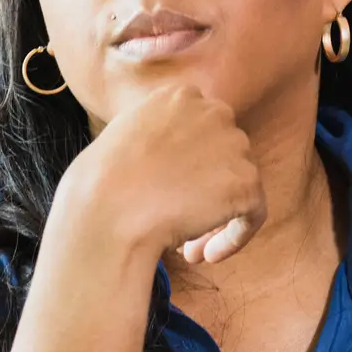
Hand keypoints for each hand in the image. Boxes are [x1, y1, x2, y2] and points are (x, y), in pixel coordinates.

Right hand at [54, 85, 266, 265]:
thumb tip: (179, 163)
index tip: (171, 194)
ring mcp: (234, 145)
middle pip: (226, 157)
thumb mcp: (125, 137)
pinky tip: (204, 256)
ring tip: (188, 248)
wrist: (106, 210)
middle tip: (182, 225)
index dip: (192, 168)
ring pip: (239, 187)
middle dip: (207, 192)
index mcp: (181, 96)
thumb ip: (159, 138)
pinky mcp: (246, 183)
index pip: (203, 132)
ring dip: (217, 218)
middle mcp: (213, 111)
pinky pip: (252, 215)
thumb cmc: (99, 183)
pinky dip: (233, 238)